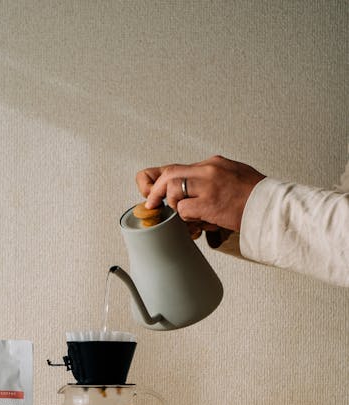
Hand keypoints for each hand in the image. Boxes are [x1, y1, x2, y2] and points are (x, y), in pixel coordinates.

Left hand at [136, 155, 265, 232]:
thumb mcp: (232, 176)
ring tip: (188, 216)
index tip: (152, 191)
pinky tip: (198, 222)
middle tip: (151, 204)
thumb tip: (192, 190)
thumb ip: (211, 179)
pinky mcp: (209, 203)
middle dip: (156, 191)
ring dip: (174, 207)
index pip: (177, 167)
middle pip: (169, 174)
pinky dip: (186, 219)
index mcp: (213, 163)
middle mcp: (208, 170)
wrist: (271, 206)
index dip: (160, 180)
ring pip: (173, 191)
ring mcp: (208, 185)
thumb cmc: (255, 196)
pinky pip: (183, 210)